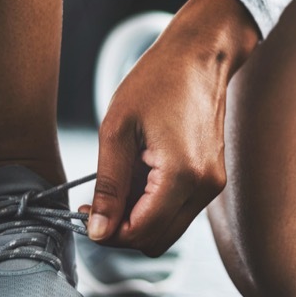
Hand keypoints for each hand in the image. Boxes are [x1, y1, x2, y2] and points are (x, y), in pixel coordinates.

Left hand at [89, 0, 258, 255]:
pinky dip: (153, 205)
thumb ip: (108, 186)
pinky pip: (179, 210)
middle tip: (94, 205)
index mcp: (182, 174)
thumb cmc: (157, 80)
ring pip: (168, 230)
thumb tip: (98, 231)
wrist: (201, 55)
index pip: (141, 233)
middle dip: (121, 231)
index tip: (83, 212)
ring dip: (137, 218)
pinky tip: (137, 176)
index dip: (107, 232)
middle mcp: (205, 186)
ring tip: (117, 183)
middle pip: (157, 241)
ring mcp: (212, 184)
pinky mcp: (212, 178)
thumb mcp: (117, 129)